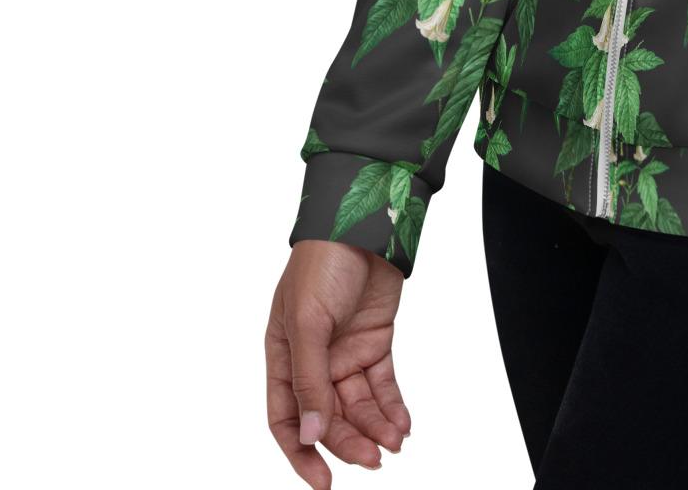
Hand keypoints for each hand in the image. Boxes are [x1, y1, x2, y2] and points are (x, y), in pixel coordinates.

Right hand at [267, 241, 411, 484]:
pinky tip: (403, 425)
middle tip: (373, 462)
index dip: (300, 453)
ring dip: (374, 428)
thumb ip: (308, 379)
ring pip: (358, 405)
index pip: (286, 418)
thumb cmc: (322, 263)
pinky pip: (382, 385)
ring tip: (394, 444)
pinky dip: (392, 407)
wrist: (365, 222)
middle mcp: (313, 360)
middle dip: (348, 443)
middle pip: (327, 418)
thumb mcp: (307, 322)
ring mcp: (344, 352)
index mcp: (284, 356)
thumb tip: (308, 435)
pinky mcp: (374, 342)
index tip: (323, 482)